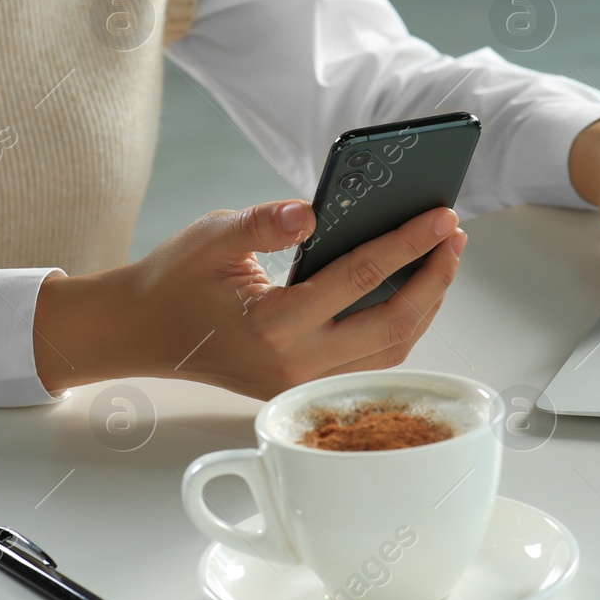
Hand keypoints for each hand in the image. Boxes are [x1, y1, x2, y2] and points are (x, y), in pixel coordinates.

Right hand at [32, 200, 466, 397]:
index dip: (407, 244)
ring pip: (390, 351)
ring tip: (443, 259)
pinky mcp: (304, 388)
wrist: (144, 333)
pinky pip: (371, 363)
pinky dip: (401, 327)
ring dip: (425, 305)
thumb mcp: (212, 235)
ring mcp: (301, 383)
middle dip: (434, 278)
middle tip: (455, 236)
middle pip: (392, 325)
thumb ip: (264, 223)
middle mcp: (293, 363)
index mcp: (272, 323)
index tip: (441, 217)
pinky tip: (413, 291)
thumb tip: (313, 211)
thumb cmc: (176, 280)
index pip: (359, 279)